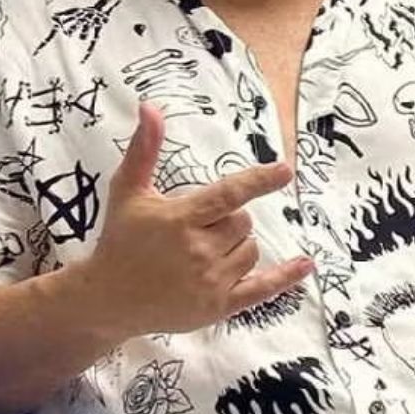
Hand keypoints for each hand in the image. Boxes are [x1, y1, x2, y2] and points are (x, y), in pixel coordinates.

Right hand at [76, 102, 312, 337]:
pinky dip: (286, 277)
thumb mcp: (128, 191)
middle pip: (242, 222)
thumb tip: (149, 106)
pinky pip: (262, 289)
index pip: (229, 194)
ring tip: (203, 251)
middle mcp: (199, 251)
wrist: (108, 299)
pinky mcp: (219, 307)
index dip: (258, 180)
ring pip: (250, 249)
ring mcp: (211, 281)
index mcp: (180, 219)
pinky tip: (306, 264)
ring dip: (237, 245)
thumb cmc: (119, 240)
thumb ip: (144, 149)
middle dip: (228, 219)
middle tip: (197, 228)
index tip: (285, 170)